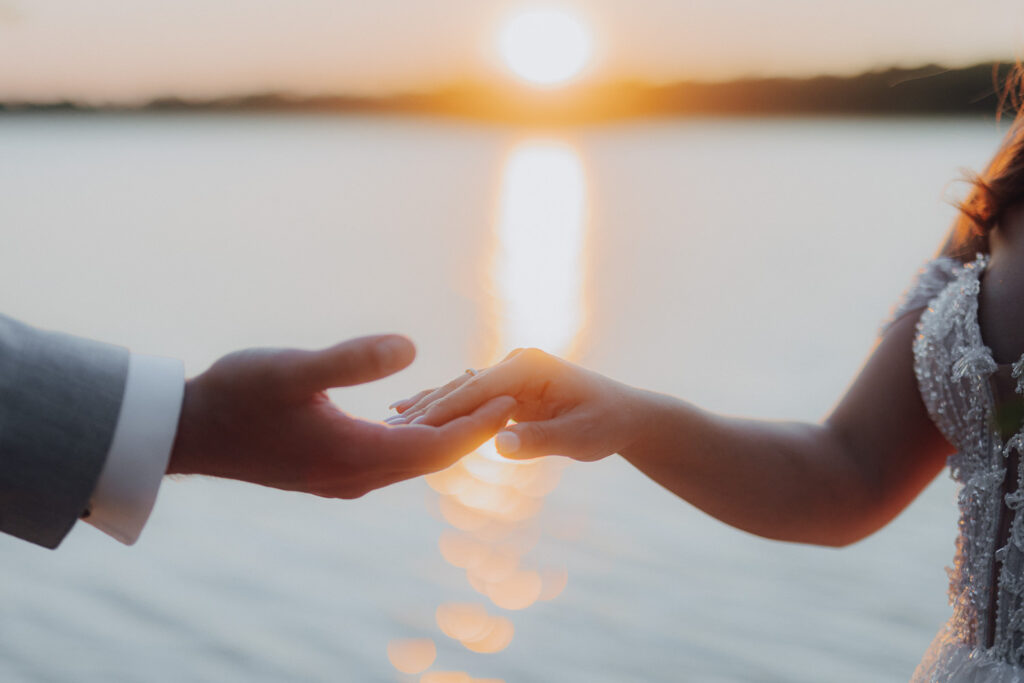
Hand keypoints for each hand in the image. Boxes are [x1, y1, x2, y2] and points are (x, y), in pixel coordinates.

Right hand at [167, 335, 515, 497]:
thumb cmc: (235, 395)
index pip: (437, 448)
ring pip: (412, 456)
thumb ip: (351, 360)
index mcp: (354, 456)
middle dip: (471, 428)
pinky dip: (415, 432)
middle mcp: (355, 475)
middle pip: (432, 456)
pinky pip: (390, 453)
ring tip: (475, 398)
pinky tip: (422, 410)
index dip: (477, 425)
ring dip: (444, 430)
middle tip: (505, 394)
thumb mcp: (292, 370)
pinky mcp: (331, 467)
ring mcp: (343, 475)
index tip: (512, 400)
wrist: (189, 432)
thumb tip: (411, 347)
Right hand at [388, 348, 641, 460]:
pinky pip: (468, 400)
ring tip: (388, 421)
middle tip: (388, 427)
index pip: (479, 388)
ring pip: (460, 392)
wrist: (623, 416)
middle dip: (427, 407)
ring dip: (427, 407)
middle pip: (462, 387)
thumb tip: (501, 445)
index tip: (413, 428)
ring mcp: (508, 374)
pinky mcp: (505, 389)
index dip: (445, 408)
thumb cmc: (606, 424)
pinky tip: (408, 414)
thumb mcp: (579, 438)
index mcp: (531, 366)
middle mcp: (515, 363)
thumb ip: (540, 440)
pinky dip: (441, 409)